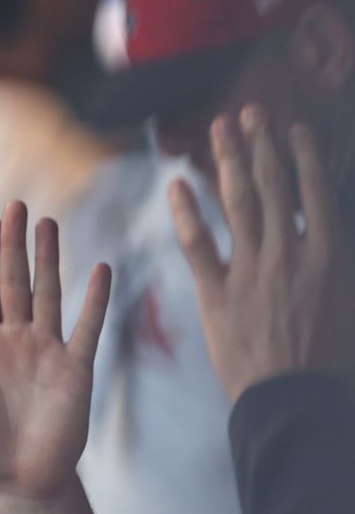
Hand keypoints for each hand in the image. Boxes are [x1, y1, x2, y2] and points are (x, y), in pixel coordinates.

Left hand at [0, 201, 110, 497]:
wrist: (19, 483)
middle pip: (15, 282)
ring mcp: (47, 352)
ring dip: (49, 260)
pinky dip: (95, 301)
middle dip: (15, 244)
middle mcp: (15, 341)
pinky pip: (88, 329)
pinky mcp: (75, 371)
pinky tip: (100, 270)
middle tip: (16, 205)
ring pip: (49, 295)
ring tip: (49, 223)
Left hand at [169, 106, 354, 400]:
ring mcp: (251, 272)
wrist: (296, 402)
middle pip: (273, 186)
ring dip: (229, 161)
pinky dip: (185, 211)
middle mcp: (290, 254)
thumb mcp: (352, 306)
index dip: (301, 156)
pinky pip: (197, 243)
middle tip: (247, 112)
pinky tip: (176, 183)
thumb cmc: (334, 363)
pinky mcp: (217, 295)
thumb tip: (331, 233)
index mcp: (329, 256)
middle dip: (260, 145)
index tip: (291, 129)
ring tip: (220, 128)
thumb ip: (340, 267)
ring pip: (238, 203)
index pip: (314, 191)